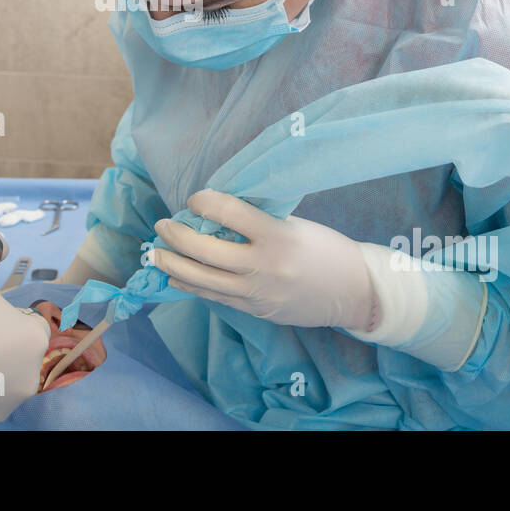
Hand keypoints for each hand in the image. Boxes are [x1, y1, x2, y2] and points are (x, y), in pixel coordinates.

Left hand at [152, 189, 376, 329]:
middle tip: (163, 225)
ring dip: (173, 264)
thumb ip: (257, 220)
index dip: (203, 201)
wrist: (353, 292)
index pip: (227, 212)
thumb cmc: (325, 248)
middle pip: (204, 250)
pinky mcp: (254, 311)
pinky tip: (176, 275)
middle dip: (176, 236)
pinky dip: (191, 285)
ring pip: (201, 279)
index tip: (195, 199)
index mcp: (276, 235)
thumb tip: (215, 211)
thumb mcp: (294, 224)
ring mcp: (257, 293)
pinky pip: (214, 297)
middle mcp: (263, 266)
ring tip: (156, 252)